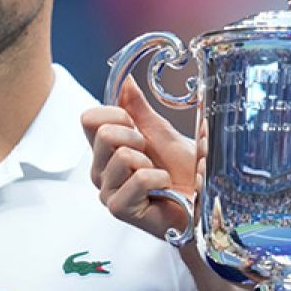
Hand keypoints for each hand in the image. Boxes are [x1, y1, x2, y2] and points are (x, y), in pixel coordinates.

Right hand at [82, 78, 197, 239]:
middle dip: (136, 137)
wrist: (202, 199)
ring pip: (122, 156)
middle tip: (149, 155)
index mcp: (105, 150)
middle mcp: (100, 171)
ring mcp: (107, 192)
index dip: (115, 114)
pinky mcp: (119, 209)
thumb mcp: (160, 132)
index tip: (135, 125)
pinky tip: (163, 187)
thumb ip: (137, 108)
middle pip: (103, 134)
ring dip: (149, 162)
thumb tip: (125, 81)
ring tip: (158, 174)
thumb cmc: (182, 172)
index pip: (88, 119)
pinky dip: (159, 178)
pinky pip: (138, 178)